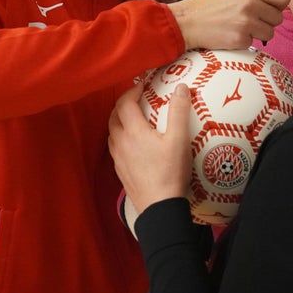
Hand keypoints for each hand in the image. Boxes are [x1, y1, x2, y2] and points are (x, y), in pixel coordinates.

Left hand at [108, 83, 192, 214]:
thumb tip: (180, 87)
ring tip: (133, 119)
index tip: (143, 85)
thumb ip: (179, 111)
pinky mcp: (120, 171)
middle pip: (113, 116)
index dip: (132, 90)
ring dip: (119, 121)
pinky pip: (115, 148)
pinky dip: (120, 138)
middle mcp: (121, 142)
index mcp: (133, 131)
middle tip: (136, 99)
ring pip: (112, 133)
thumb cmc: (170, 171)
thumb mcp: (180, 139)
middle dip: (123, 104)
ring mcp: (118, 158)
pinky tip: (133, 144)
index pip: (125, 103)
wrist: (159, 207)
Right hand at [168, 0, 289, 49]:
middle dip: (267, 22)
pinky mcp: (240, 39)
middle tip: (250, 20)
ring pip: (270, 32)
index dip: (278, 5)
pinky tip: (231, 34)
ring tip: (240, 27)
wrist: (188, 21)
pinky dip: (244, 41)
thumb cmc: (212, 7)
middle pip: (278, 18)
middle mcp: (251, 4)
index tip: (269, 8)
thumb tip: (279, 6)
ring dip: (258, 33)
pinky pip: (254, 43)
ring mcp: (246, 22)